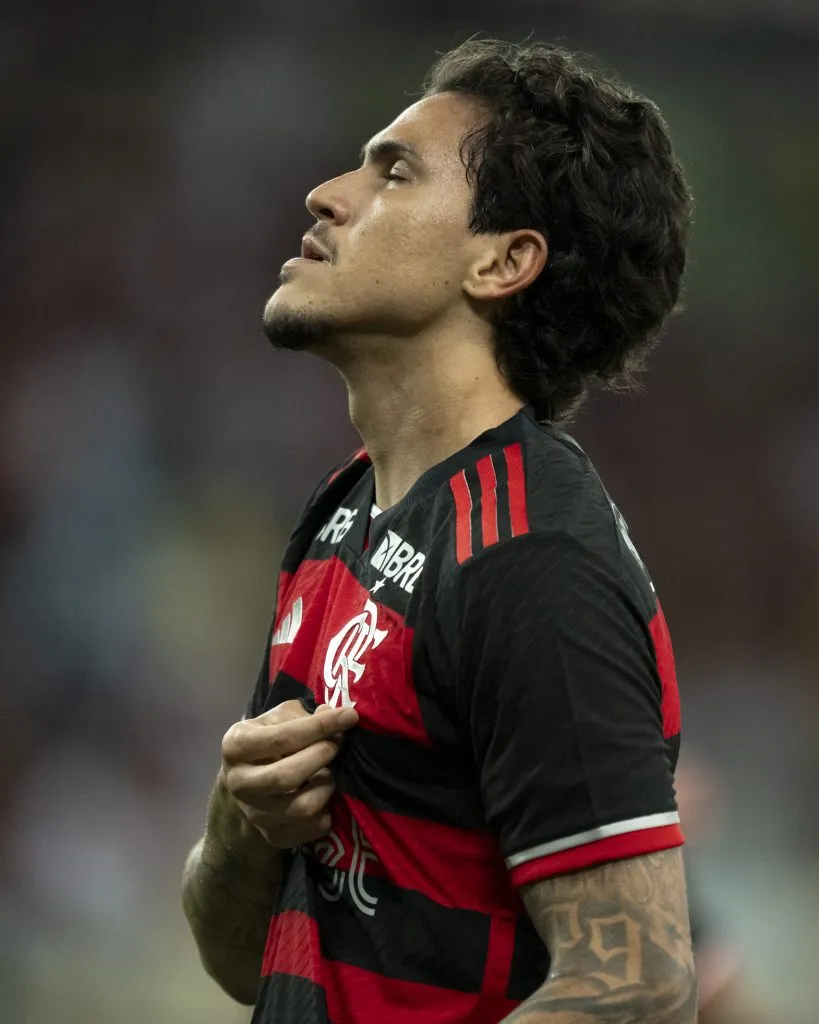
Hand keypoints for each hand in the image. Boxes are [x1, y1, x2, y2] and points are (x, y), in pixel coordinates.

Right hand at [219, 700, 358, 848]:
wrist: (247, 782)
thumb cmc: (268, 742)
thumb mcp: (277, 719)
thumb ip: (304, 716)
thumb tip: (337, 716)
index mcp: (236, 747)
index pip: (282, 738)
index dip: (320, 727)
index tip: (348, 717)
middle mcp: (239, 784)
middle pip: (288, 776)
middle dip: (321, 756)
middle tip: (337, 745)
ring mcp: (255, 814)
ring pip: (304, 807)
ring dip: (326, 785)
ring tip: (328, 772)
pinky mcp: (274, 837)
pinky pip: (313, 828)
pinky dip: (328, 810)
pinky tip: (323, 793)